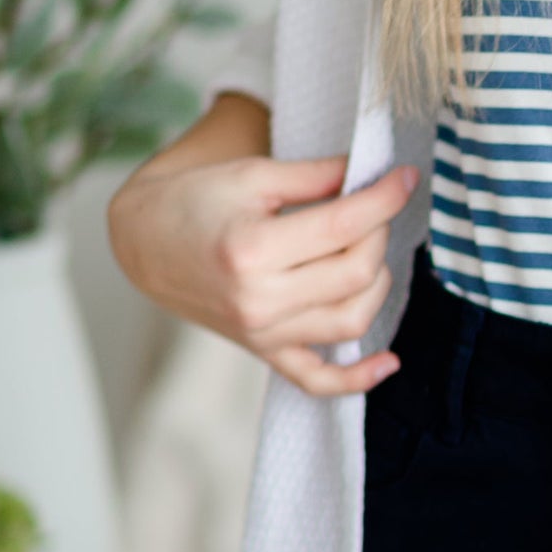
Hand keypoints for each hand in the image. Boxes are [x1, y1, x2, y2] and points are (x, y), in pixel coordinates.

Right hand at [109, 93, 417, 399]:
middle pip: (356, 274)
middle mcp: (258, 300)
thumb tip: (371, 171)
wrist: (144, 242)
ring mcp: (262, 334)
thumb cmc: (194, 202)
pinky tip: (389, 362)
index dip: (385, 198)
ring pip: (351, 321)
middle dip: (380, 235)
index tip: (407, 178)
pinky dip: (357, 379)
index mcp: (251, 250)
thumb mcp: (252, 175)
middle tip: (376, 208)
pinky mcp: (263, 352)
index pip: (344, 226)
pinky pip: (316, 380)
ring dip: (378, 284)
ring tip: (368, 251)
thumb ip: (315, 175)